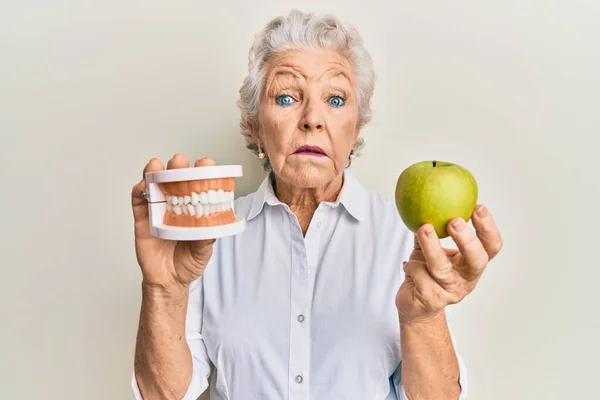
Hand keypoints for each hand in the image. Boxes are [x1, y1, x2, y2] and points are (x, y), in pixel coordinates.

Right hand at [131, 153, 215, 290]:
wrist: (168, 281)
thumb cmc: (188, 262)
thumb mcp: (203, 252)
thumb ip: (205, 241)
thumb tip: (209, 229)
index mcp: (195, 208)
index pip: (199, 184)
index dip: (202, 171)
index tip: (206, 165)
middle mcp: (176, 204)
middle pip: (175, 178)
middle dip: (177, 166)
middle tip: (179, 161)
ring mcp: (158, 210)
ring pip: (154, 185)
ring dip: (154, 172)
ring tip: (155, 165)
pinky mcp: (142, 219)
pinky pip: (138, 202)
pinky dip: (138, 191)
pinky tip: (142, 186)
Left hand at [395, 204, 502, 323]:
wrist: (413, 305)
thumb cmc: (425, 272)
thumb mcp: (430, 248)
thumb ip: (432, 229)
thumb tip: (427, 197)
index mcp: (472, 264)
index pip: (491, 247)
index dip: (488, 228)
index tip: (478, 207)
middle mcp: (466, 279)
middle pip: (477, 260)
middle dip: (467, 239)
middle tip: (454, 221)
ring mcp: (450, 293)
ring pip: (442, 268)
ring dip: (432, 246)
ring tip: (423, 229)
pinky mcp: (432, 301)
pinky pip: (421, 277)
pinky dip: (412, 266)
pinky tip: (408, 264)